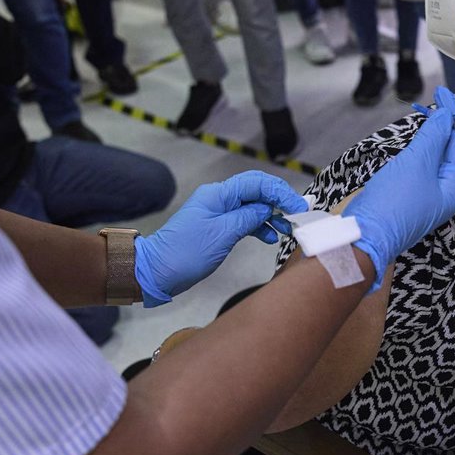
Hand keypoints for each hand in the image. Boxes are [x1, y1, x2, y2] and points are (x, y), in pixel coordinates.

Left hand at [134, 171, 307, 306]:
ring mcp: (217, 213)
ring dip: (271, 216)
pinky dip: (259, 226)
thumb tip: (267, 208)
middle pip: (255, 192)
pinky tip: (271, 237)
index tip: (297, 206)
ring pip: (251, 207)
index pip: (256, 183)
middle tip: (298, 215)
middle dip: (278, 201)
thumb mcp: (222, 235)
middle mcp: (218, 199)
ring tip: (287, 230)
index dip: (280, 191)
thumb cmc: (184, 253)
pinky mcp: (217, 228)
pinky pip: (244, 221)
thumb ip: (248, 218)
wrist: (157, 272)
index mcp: (218, 194)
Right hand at [344, 86, 454, 289]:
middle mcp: (446, 195)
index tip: (443, 93)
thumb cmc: (393, 201)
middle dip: (447, 127)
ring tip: (429, 116)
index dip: (453, 117)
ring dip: (434, 138)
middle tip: (438, 101)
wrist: (363, 237)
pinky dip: (422, 152)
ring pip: (437, 162)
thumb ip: (434, 137)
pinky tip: (415, 143)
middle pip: (453, 154)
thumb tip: (446, 116)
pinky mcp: (409, 200)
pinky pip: (422, 171)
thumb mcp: (416, 163)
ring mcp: (427, 199)